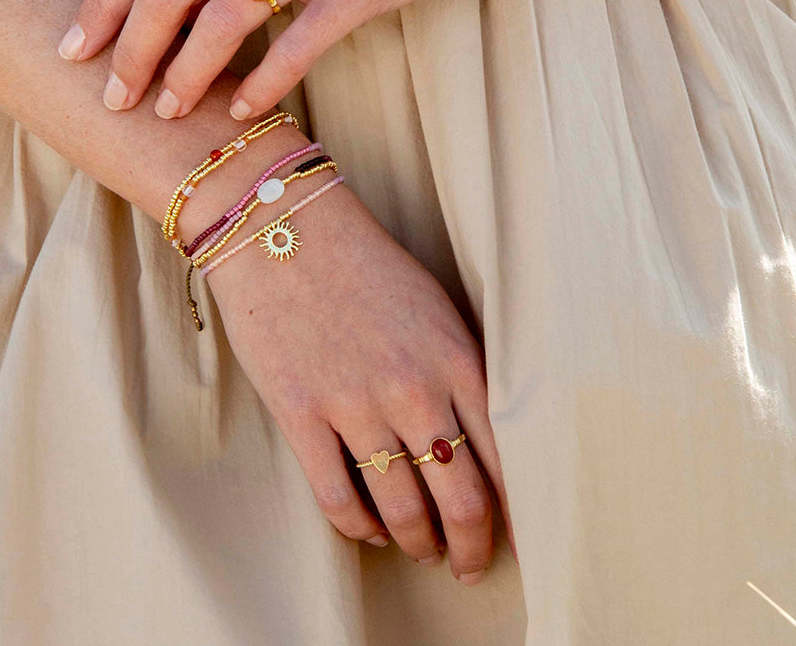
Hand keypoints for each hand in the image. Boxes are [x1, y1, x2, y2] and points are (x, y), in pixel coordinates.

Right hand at [198, 177, 517, 581]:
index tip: (509, 535)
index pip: (503, 458)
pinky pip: (339, 499)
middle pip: (461, 500)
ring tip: (419, 549)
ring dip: (416, 542)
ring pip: (403, 510)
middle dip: (471, 546)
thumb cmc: (363, 264)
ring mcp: (356, 405)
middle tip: (468, 564)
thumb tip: (476, 436)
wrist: (284, 231)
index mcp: (455, 358)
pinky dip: (359, 529)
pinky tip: (368, 530)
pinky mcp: (302, 415)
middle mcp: (414, 389)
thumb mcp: (433, 306)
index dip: (511, 512)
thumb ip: (460, 368)